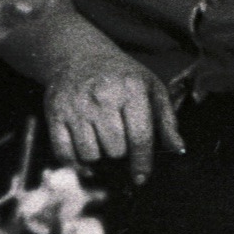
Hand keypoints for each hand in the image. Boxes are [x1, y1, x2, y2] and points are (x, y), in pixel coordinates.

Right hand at [44, 49, 183, 183]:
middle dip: (121, 154)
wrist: (79, 55)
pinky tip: (83, 153)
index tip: (141, 177)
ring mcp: (76, 105)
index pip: (140, 136)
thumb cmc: (122, 77)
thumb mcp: (151, 88)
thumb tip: (177, 149)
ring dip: (98, 157)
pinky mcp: (55, 113)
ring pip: (90, 155)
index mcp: (131, 89)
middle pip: (115, 150)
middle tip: (120, 143)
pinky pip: (64, 154)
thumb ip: (167, 119)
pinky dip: (74, 161)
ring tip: (102, 142)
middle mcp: (102, 96)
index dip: (142, 162)